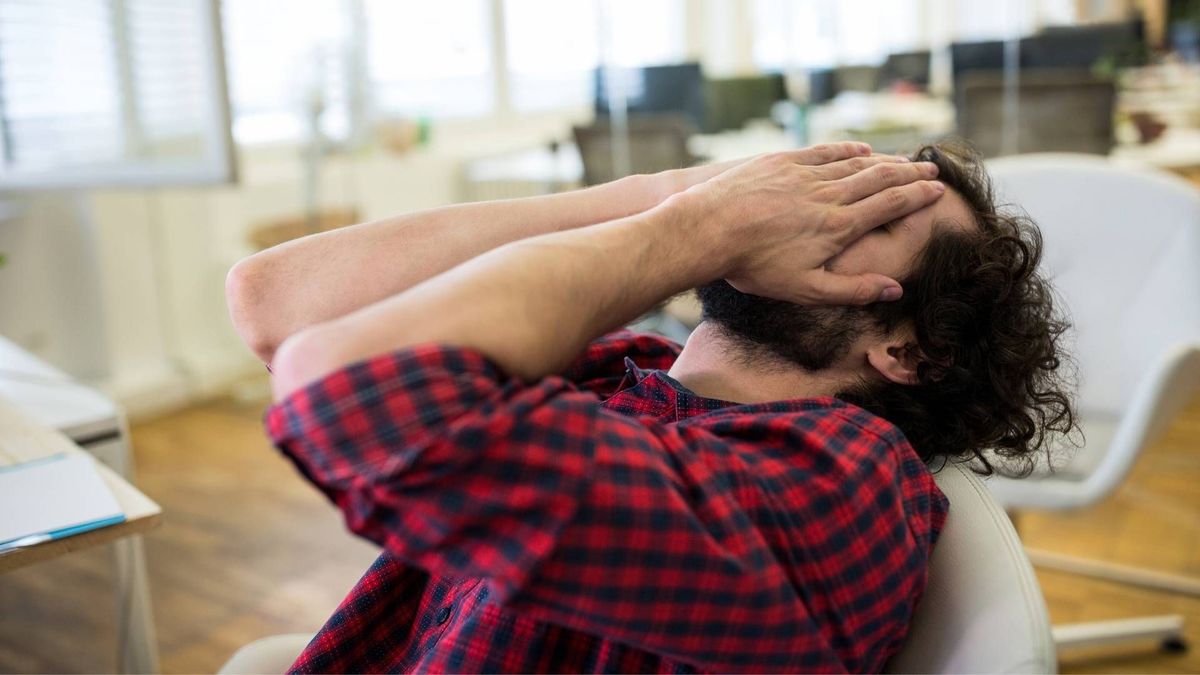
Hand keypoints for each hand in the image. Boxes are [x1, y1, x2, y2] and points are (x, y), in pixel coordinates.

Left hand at [671, 142, 942, 304]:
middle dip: (909, 174)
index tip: (937, 191)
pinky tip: (859, 150)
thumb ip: (852, 290)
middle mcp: (828, 195)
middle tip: (932, 169)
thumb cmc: (753, 266)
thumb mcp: (805, 289)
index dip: (917, 197)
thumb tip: (895, 290)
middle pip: (879, 179)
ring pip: (854, 164)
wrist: (707, 230)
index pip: (888, 206)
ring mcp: (804, 174)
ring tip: (903, 159)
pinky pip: (822, 152)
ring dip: (883, 160)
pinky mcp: (780, 162)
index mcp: (838, 227)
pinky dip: (846, 150)